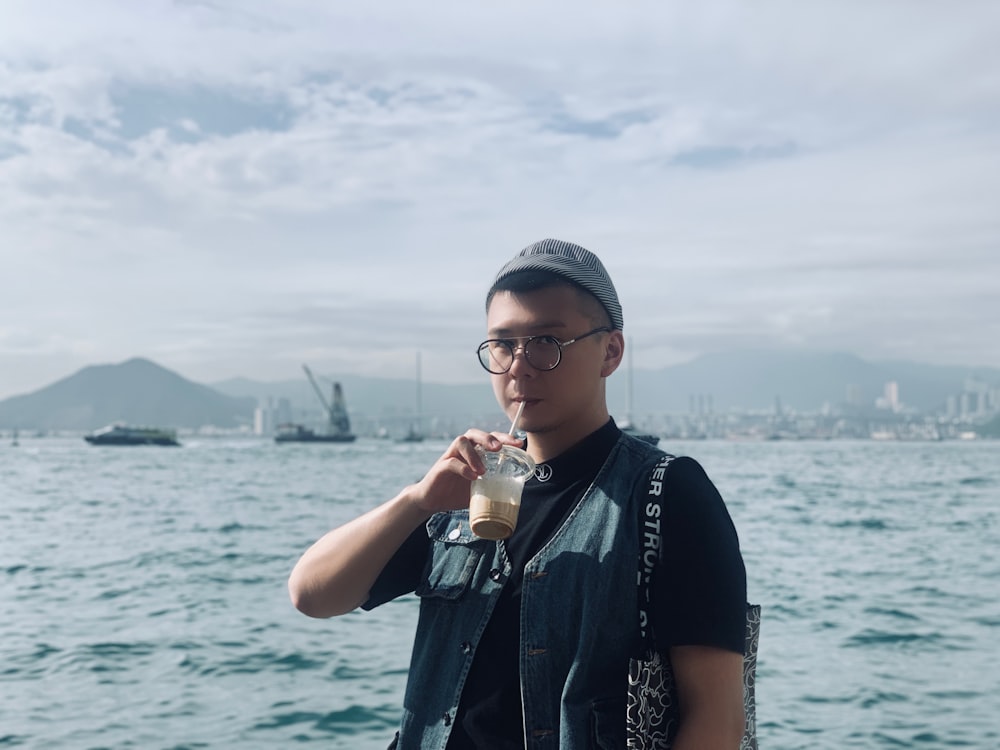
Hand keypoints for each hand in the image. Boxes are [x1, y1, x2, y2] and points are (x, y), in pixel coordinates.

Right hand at [409, 429, 525, 512]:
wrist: (431, 501)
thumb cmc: (457, 492)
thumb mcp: (479, 489)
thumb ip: (493, 485)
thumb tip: (515, 491)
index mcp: (474, 453)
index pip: (490, 438)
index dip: (504, 438)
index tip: (519, 444)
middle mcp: (462, 451)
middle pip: (474, 433)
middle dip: (488, 438)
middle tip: (499, 449)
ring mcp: (450, 457)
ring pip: (461, 441)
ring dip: (474, 454)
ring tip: (483, 471)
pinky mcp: (440, 468)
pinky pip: (451, 461)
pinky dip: (463, 468)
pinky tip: (472, 477)